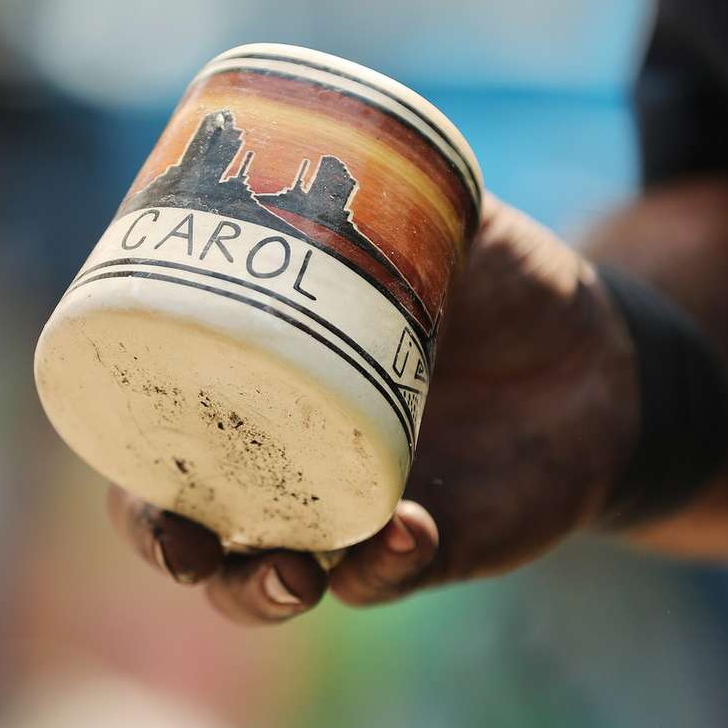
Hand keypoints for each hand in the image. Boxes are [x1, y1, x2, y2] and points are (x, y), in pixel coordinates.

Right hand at [106, 194, 638, 622]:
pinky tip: (407, 530)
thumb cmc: (500, 286)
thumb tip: (330, 137)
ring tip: (291, 577)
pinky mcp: (431, 545)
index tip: (128, 462)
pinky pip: (389, 575)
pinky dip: (385, 566)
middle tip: (186, 546)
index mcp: (266, 390)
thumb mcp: (443, 231)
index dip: (130, 465)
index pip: (168, 440)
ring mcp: (355, 511)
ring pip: (276, 579)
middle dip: (174, 549)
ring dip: (262, 590)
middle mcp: (294, 461)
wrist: (599, 351)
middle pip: (199, 527)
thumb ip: (393, 197)